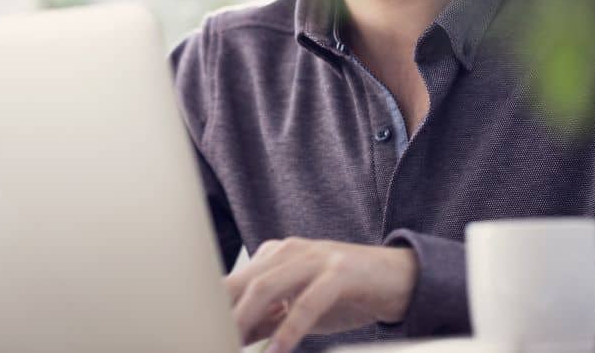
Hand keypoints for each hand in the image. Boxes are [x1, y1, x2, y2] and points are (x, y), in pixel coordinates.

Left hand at [224, 237, 417, 352]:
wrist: (397, 278)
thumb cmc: (344, 293)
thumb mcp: (298, 307)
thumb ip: (266, 319)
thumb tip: (231, 337)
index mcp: (274, 255)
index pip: (233, 282)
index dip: (212, 309)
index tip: (196, 333)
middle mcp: (289, 251)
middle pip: (242, 283)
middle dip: (220, 316)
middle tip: (207, 341)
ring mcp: (314, 258)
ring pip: (267, 288)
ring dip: (245, 321)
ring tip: (229, 345)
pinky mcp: (339, 272)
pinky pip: (307, 303)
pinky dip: (289, 330)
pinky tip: (278, 351)